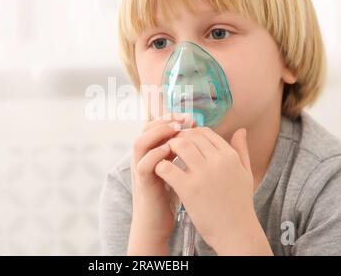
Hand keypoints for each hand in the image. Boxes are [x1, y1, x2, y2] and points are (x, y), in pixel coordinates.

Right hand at [127, 113, 193, 254]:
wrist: (157, 223)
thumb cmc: (171, 195)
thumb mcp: (178, 169)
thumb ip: (183, 153)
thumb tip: (200, 135)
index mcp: (152, 153)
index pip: (155, 126)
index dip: (170, 118)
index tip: (189, 116)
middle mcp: (143, 158)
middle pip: (145, 129)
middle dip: (164, 120)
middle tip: (183, 118)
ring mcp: (141, 170)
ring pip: (140, 143)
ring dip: (157, 133)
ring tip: (176, 129)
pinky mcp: (144, 185)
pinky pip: (144, 165)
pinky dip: (156, 155)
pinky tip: (170, 151)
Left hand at [155, 127, 272, 254]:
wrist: (236, 233)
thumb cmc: (239, 204)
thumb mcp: (245, 174)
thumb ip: (242, 150)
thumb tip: (241, 130)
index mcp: (230, 156)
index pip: (205, 132)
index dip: (191, 133)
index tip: (183, 141)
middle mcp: (218, 162)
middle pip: (191, 136)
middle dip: (178, 138)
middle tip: (170, 147)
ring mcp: (203, 174)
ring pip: (180, 145)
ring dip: (169, 148)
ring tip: (165, 156)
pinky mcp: (189, 189)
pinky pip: (168, 167)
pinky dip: (161, 165)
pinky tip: (161, 171)